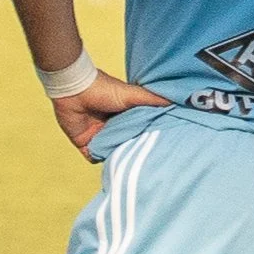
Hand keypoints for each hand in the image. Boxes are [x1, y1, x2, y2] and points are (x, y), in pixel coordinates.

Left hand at [50, 71, 169, 159]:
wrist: (75, 90)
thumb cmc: (105, 89)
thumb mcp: (134, 94)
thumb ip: (154, 99)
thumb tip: (178, 103)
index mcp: (126, 116)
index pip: (140, 130)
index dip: (148, 137)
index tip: (159, 144)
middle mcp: (114, 127)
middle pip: (126, 143)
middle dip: (133, 149)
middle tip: (146, 158)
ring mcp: (99, 135)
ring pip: (112, 152)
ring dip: (117, 156)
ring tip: (129, 163)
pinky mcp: (84, 142)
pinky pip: (93, 156)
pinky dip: (99, 159)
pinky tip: (109, 163)